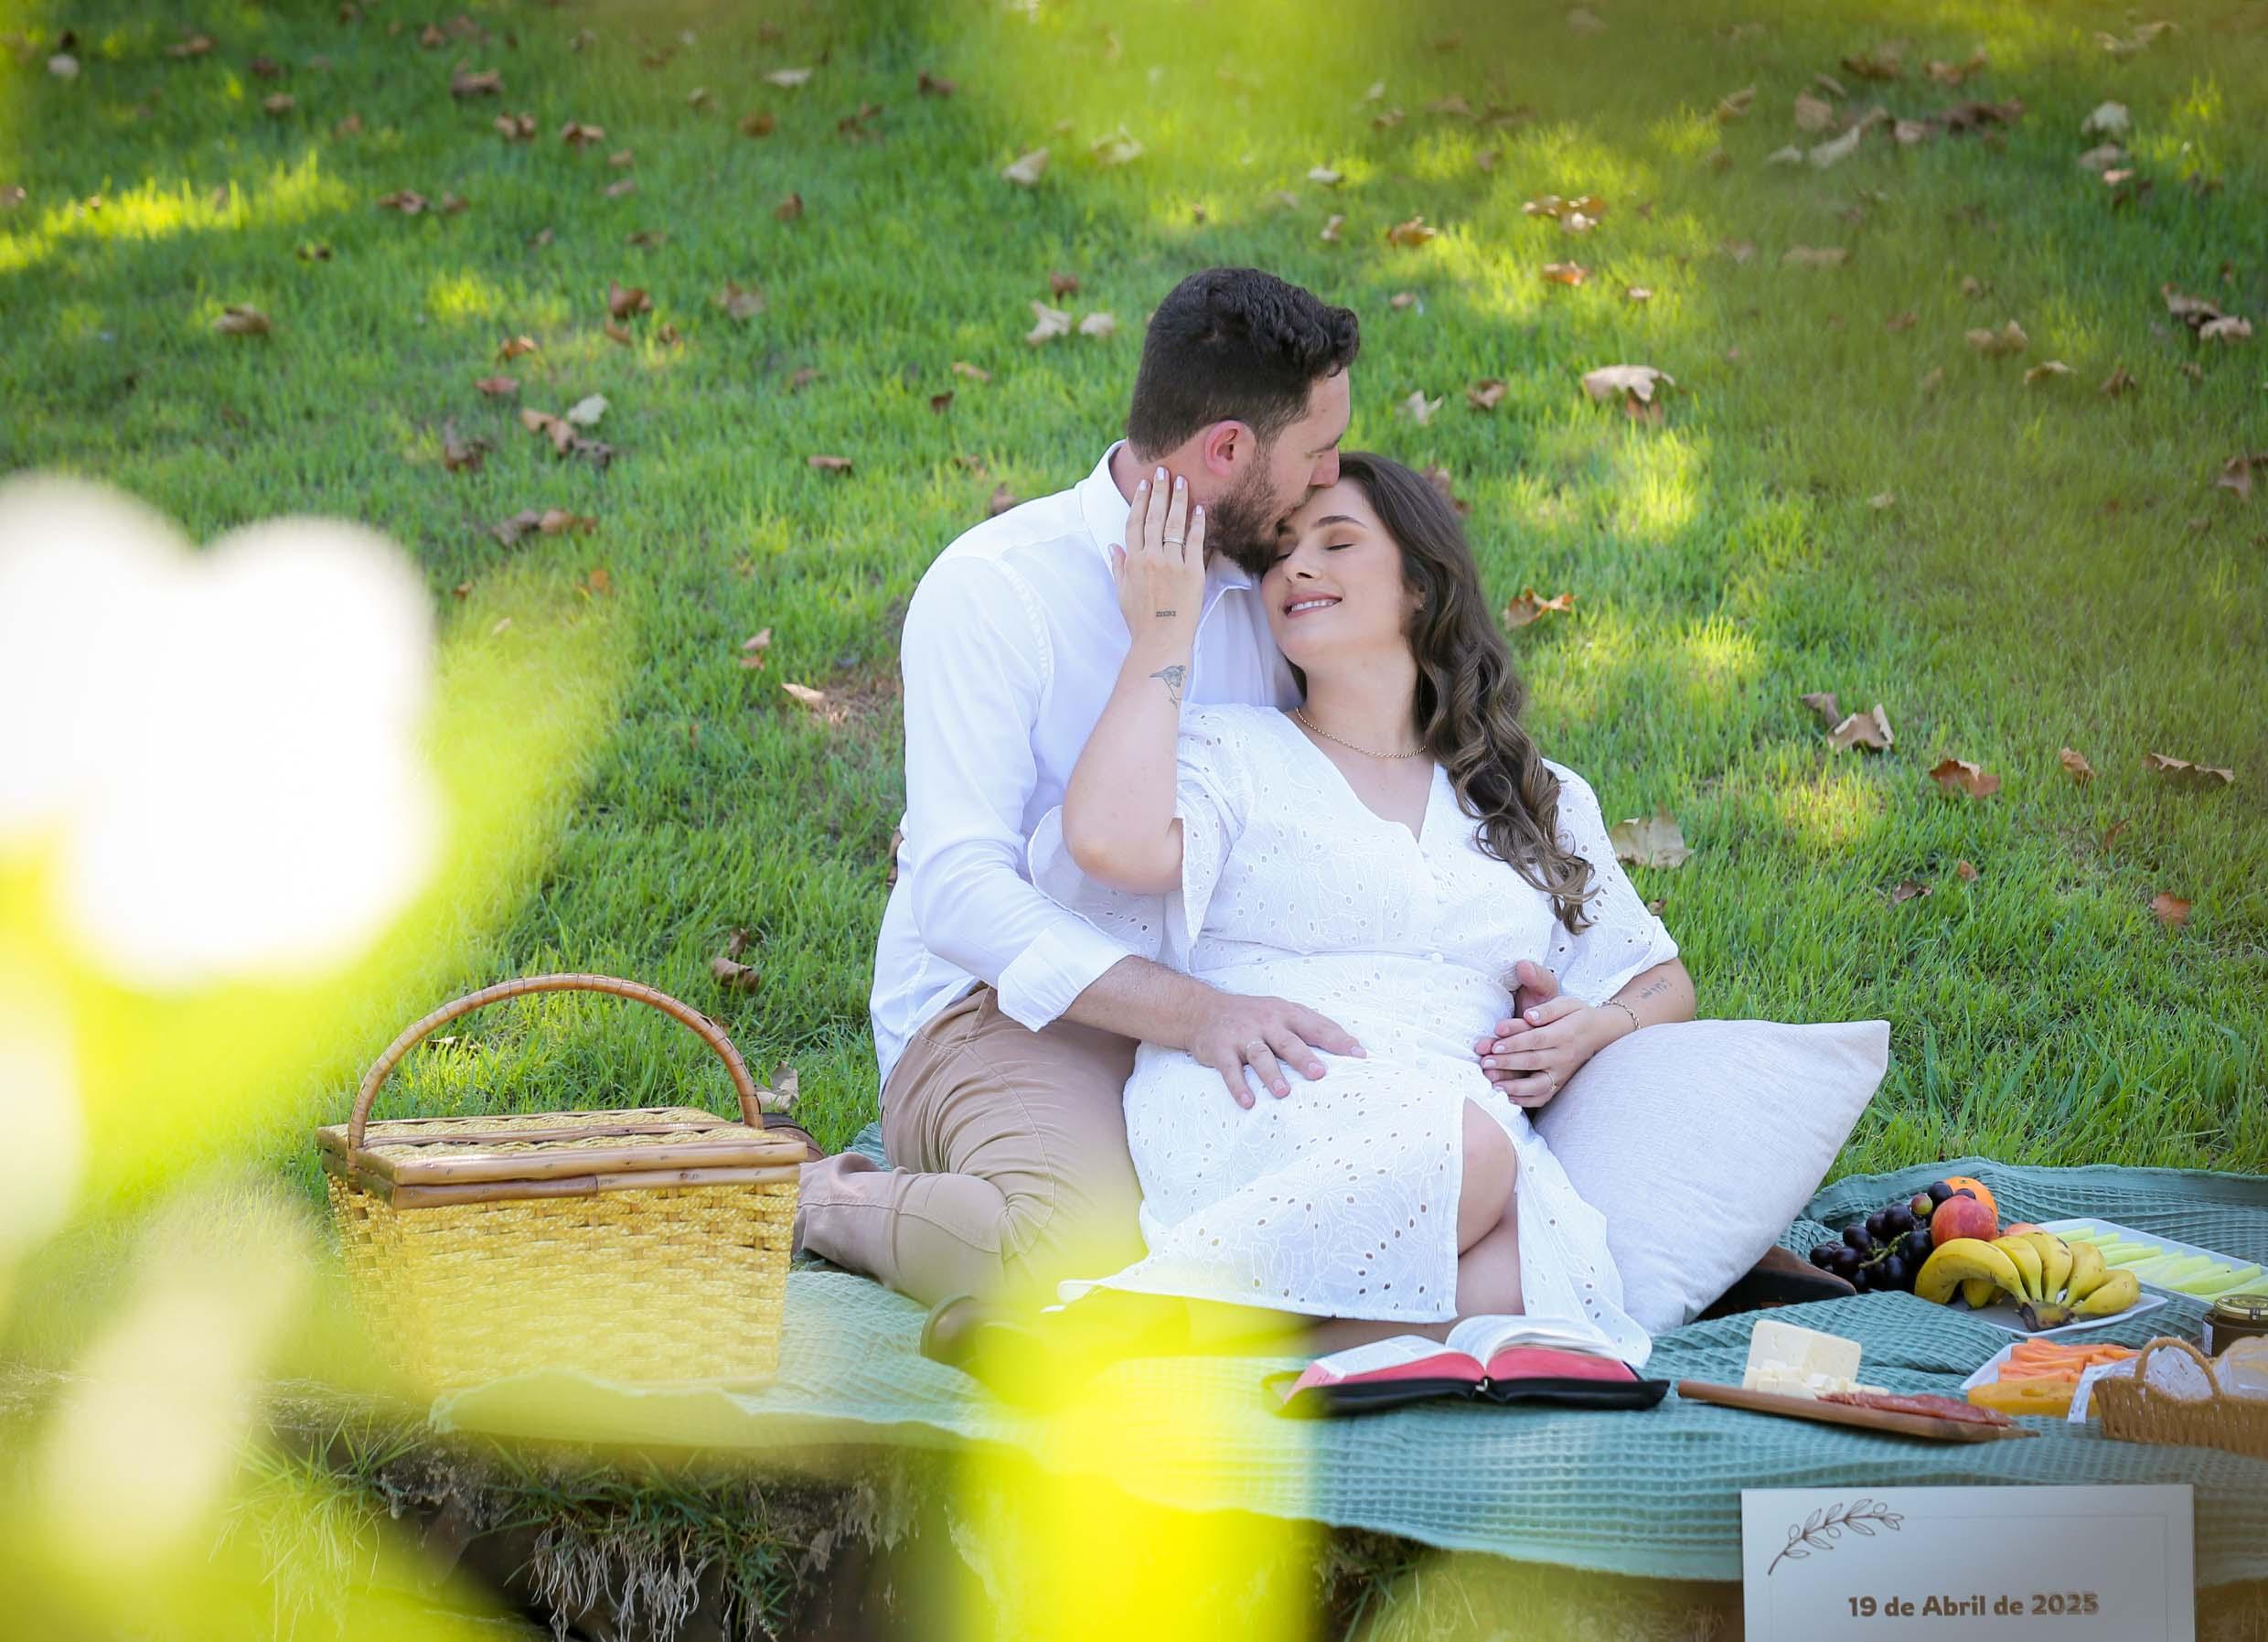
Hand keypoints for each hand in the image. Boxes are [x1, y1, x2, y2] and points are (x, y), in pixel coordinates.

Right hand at [1109, 467, 1206, 647]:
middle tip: (1163, 471)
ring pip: (1174, 524)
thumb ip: (1118, 567)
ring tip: (1181, 481)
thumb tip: (1112, 547)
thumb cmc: (1141, 620)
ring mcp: (1172, 563)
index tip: (1144, 484)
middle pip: (1153, 517)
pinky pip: (1195, 542)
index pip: (1134, 522)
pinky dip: (1198, 524)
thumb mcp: (1122, 592)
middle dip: (1158, 491)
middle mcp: (1151, 558)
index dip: (1139, 501)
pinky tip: (1200, 509)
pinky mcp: (1192, 572)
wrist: (1160, 640)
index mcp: (1133, 561)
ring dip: (1177, 500)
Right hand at [1187, 991, 1364, 1109]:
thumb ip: (1308, 1028)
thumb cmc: (1253, 1017)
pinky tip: (1248, 1102)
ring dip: (1272, 1074)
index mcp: (1286, 1014)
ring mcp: (1243, 1035)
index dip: (1338, 1040)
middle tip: (1320, 1074)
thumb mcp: (1281, 1012)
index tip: (1359, 1055)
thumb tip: (1349, 1048)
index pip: (1317, 1026)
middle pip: (1288, 1041)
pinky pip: (1230, 1069)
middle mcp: (1266, 1022)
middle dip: (1304, 1058)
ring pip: (1260, 1055)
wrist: (1203, 1011)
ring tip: (1284, 1092)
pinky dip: (1238, 1086)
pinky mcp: (1221, 1049)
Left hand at [1474, 971, 1624, 1110]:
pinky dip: (1526, 1100)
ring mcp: (1563, 1073)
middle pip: (1532, 1061)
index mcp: (1564, 1034)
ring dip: (1514, 1087)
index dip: (1515, 1043)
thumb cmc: (1577, 1015)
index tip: (1495, 1045)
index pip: (1536, 1039)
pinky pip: (1543, 1097)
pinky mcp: (1560, 1084)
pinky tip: (1508, 1097)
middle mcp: (1564, 1057)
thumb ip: (1547, 1009)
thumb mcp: (1566, 1004)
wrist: (1601, 1034)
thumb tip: (1528, 1016)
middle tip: (1485, 1063)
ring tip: (1494, 1084)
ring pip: (1537, 1085)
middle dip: (1506, 1063)